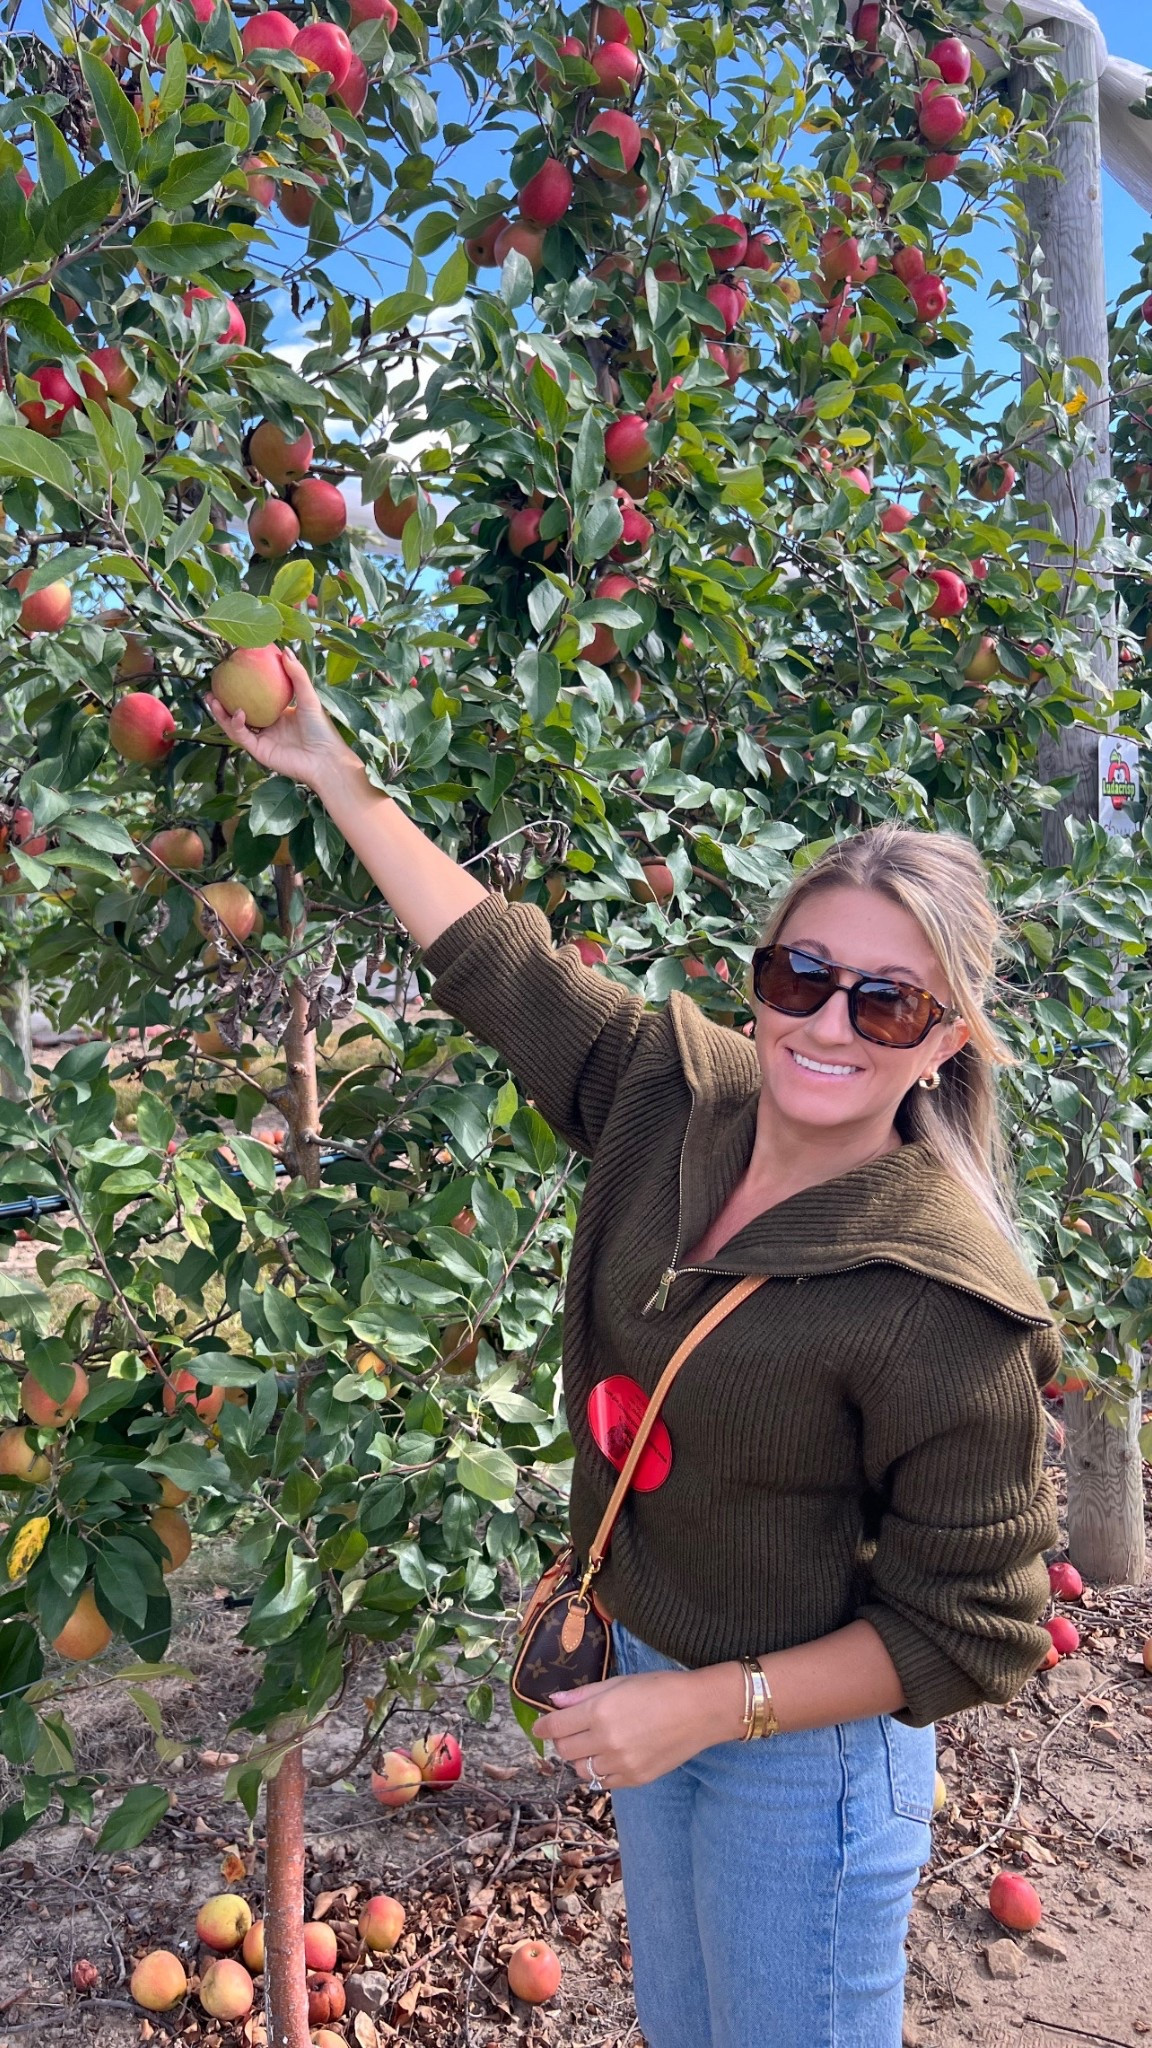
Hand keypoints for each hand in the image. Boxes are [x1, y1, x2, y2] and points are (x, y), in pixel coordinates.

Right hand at [205, 651, 354, 794]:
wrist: (325, 759)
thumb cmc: (322, 729)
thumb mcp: (309, 697)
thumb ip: (297, 674)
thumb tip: (285, 649)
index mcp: (277, 713)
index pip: (254, 698)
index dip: (240, 687)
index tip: (228, 671)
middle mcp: (267, 726)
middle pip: (238, 712)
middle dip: (222, 701)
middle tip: (211, 687)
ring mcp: (262, 739)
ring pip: (234, 725)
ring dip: (221, 713)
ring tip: (212, 699)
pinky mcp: (259, 751)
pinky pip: (242, 737)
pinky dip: (237, 725)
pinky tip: (238, 712)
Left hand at [532, 1670, 710, 1788]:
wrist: (700, 1711)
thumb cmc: (660, 1688)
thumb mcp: (619, 1682)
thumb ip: (584, 1694)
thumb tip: (554, 1701)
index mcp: (600, 1712)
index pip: (556, 1726)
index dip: (543, 1726)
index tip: (539, 1726)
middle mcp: (607, 1741)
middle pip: (564, 1750)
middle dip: (561, 1740)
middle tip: (569, 1731)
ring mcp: (621, 1764)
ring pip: (582, 1770)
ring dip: (581, 1757)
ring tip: (593, 1744)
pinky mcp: (635, 1780)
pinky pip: (604, 1782)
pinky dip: (601, 1770)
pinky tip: (611, 1756)